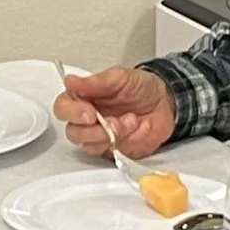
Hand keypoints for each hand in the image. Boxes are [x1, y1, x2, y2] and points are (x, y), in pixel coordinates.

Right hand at [53, 67, 175, 160]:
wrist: (166, 103)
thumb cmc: (142, 87)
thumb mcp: (121, 77)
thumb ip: (95, 82)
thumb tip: (70, 81)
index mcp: (84, 98)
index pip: (63, 108)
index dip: (72, 112)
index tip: (89, 113)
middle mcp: (88, 119)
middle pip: (73, 132)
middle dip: (93, 130)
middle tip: (112, 122)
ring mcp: (100, 136)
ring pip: (89, 145)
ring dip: (111, 135)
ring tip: (130, 121)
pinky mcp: (114, 149)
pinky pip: (110, 152)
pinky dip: (125, 141)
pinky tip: (135, 129)